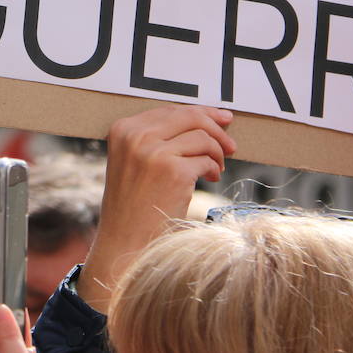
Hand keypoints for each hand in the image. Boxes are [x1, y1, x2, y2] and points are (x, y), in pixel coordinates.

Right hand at [77, 105, 235, 312]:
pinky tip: (210, 177)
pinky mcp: (173, 172)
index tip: (221, 118)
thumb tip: (204, 117)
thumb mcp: (134, 162)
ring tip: (215, 168)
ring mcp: (153, 153)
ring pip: (202, 137)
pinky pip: (207, 159)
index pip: (169, 109)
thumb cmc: (134, 205)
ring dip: (217, 152)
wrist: (126, 242)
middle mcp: (135, 136)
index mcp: (122, 129)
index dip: (200, 112)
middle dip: (216, 128)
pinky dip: (213, 168)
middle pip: (189, 116)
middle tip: (230, 144)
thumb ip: (156, 137)